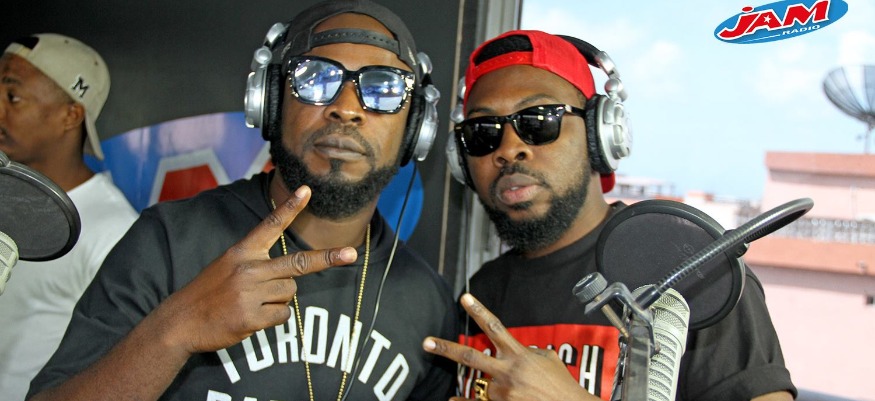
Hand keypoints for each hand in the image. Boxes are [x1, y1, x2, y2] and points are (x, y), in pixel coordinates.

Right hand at [156, 185, 356, 354]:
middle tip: (350, 254)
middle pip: (298, 263)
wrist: (180, 321)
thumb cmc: (209, 293)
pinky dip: (271, 319)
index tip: (307, 190)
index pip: (270, 225)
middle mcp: (249, 269)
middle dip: (327, 258)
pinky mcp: (252, 316)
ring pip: (290, 293)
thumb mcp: (227, 266)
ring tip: (252, 302)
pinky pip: (282, 316)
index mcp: (242, 251)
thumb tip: (292, 277)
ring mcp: (251, 293)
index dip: (290, 208)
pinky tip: (250, 318)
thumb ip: (257, 264)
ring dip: (278, 300)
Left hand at [423, 294, 599, 400]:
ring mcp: (503, 391)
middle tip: (426, 342)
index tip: (464, 297)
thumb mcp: (549, 359)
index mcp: (519, 354)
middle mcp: (507, 371)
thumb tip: (522, 350)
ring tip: (509, 390)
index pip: (494, 327)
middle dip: (445, 349)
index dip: (479, 310)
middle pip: (470, 356)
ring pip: (482, 385)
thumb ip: (530, 352)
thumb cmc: (563, 384)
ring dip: (492, 386)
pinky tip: (451, 400)